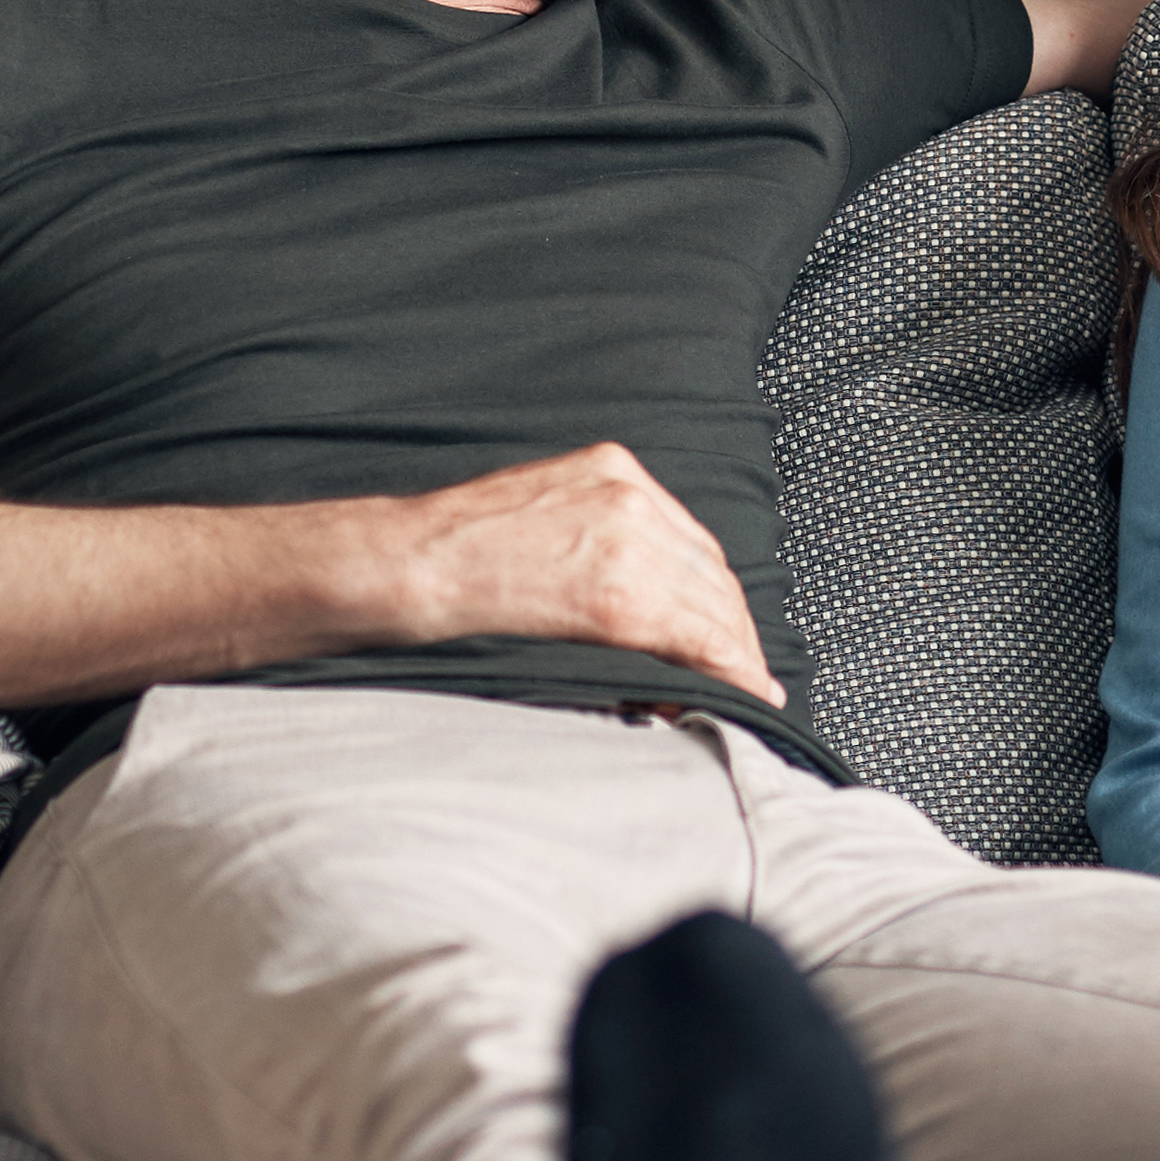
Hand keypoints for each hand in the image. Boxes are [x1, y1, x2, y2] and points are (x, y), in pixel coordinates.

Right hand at [362, 441, 785, 706]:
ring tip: (747, 689)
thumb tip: (641, 595)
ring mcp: (627, 544)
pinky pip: (694, 636)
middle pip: (710, 572)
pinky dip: (728, 668)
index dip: (718, 592)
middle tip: (749, 670)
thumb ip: (596, 534)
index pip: (691, 540)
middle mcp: (630, 497)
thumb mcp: (542, 512)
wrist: (410, 561)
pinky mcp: (616, 597)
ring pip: (711, 605)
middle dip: (734, 627)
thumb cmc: (455, 546)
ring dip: (735, 653)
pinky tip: (743, 692)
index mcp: (613, 468)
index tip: (732, 627)